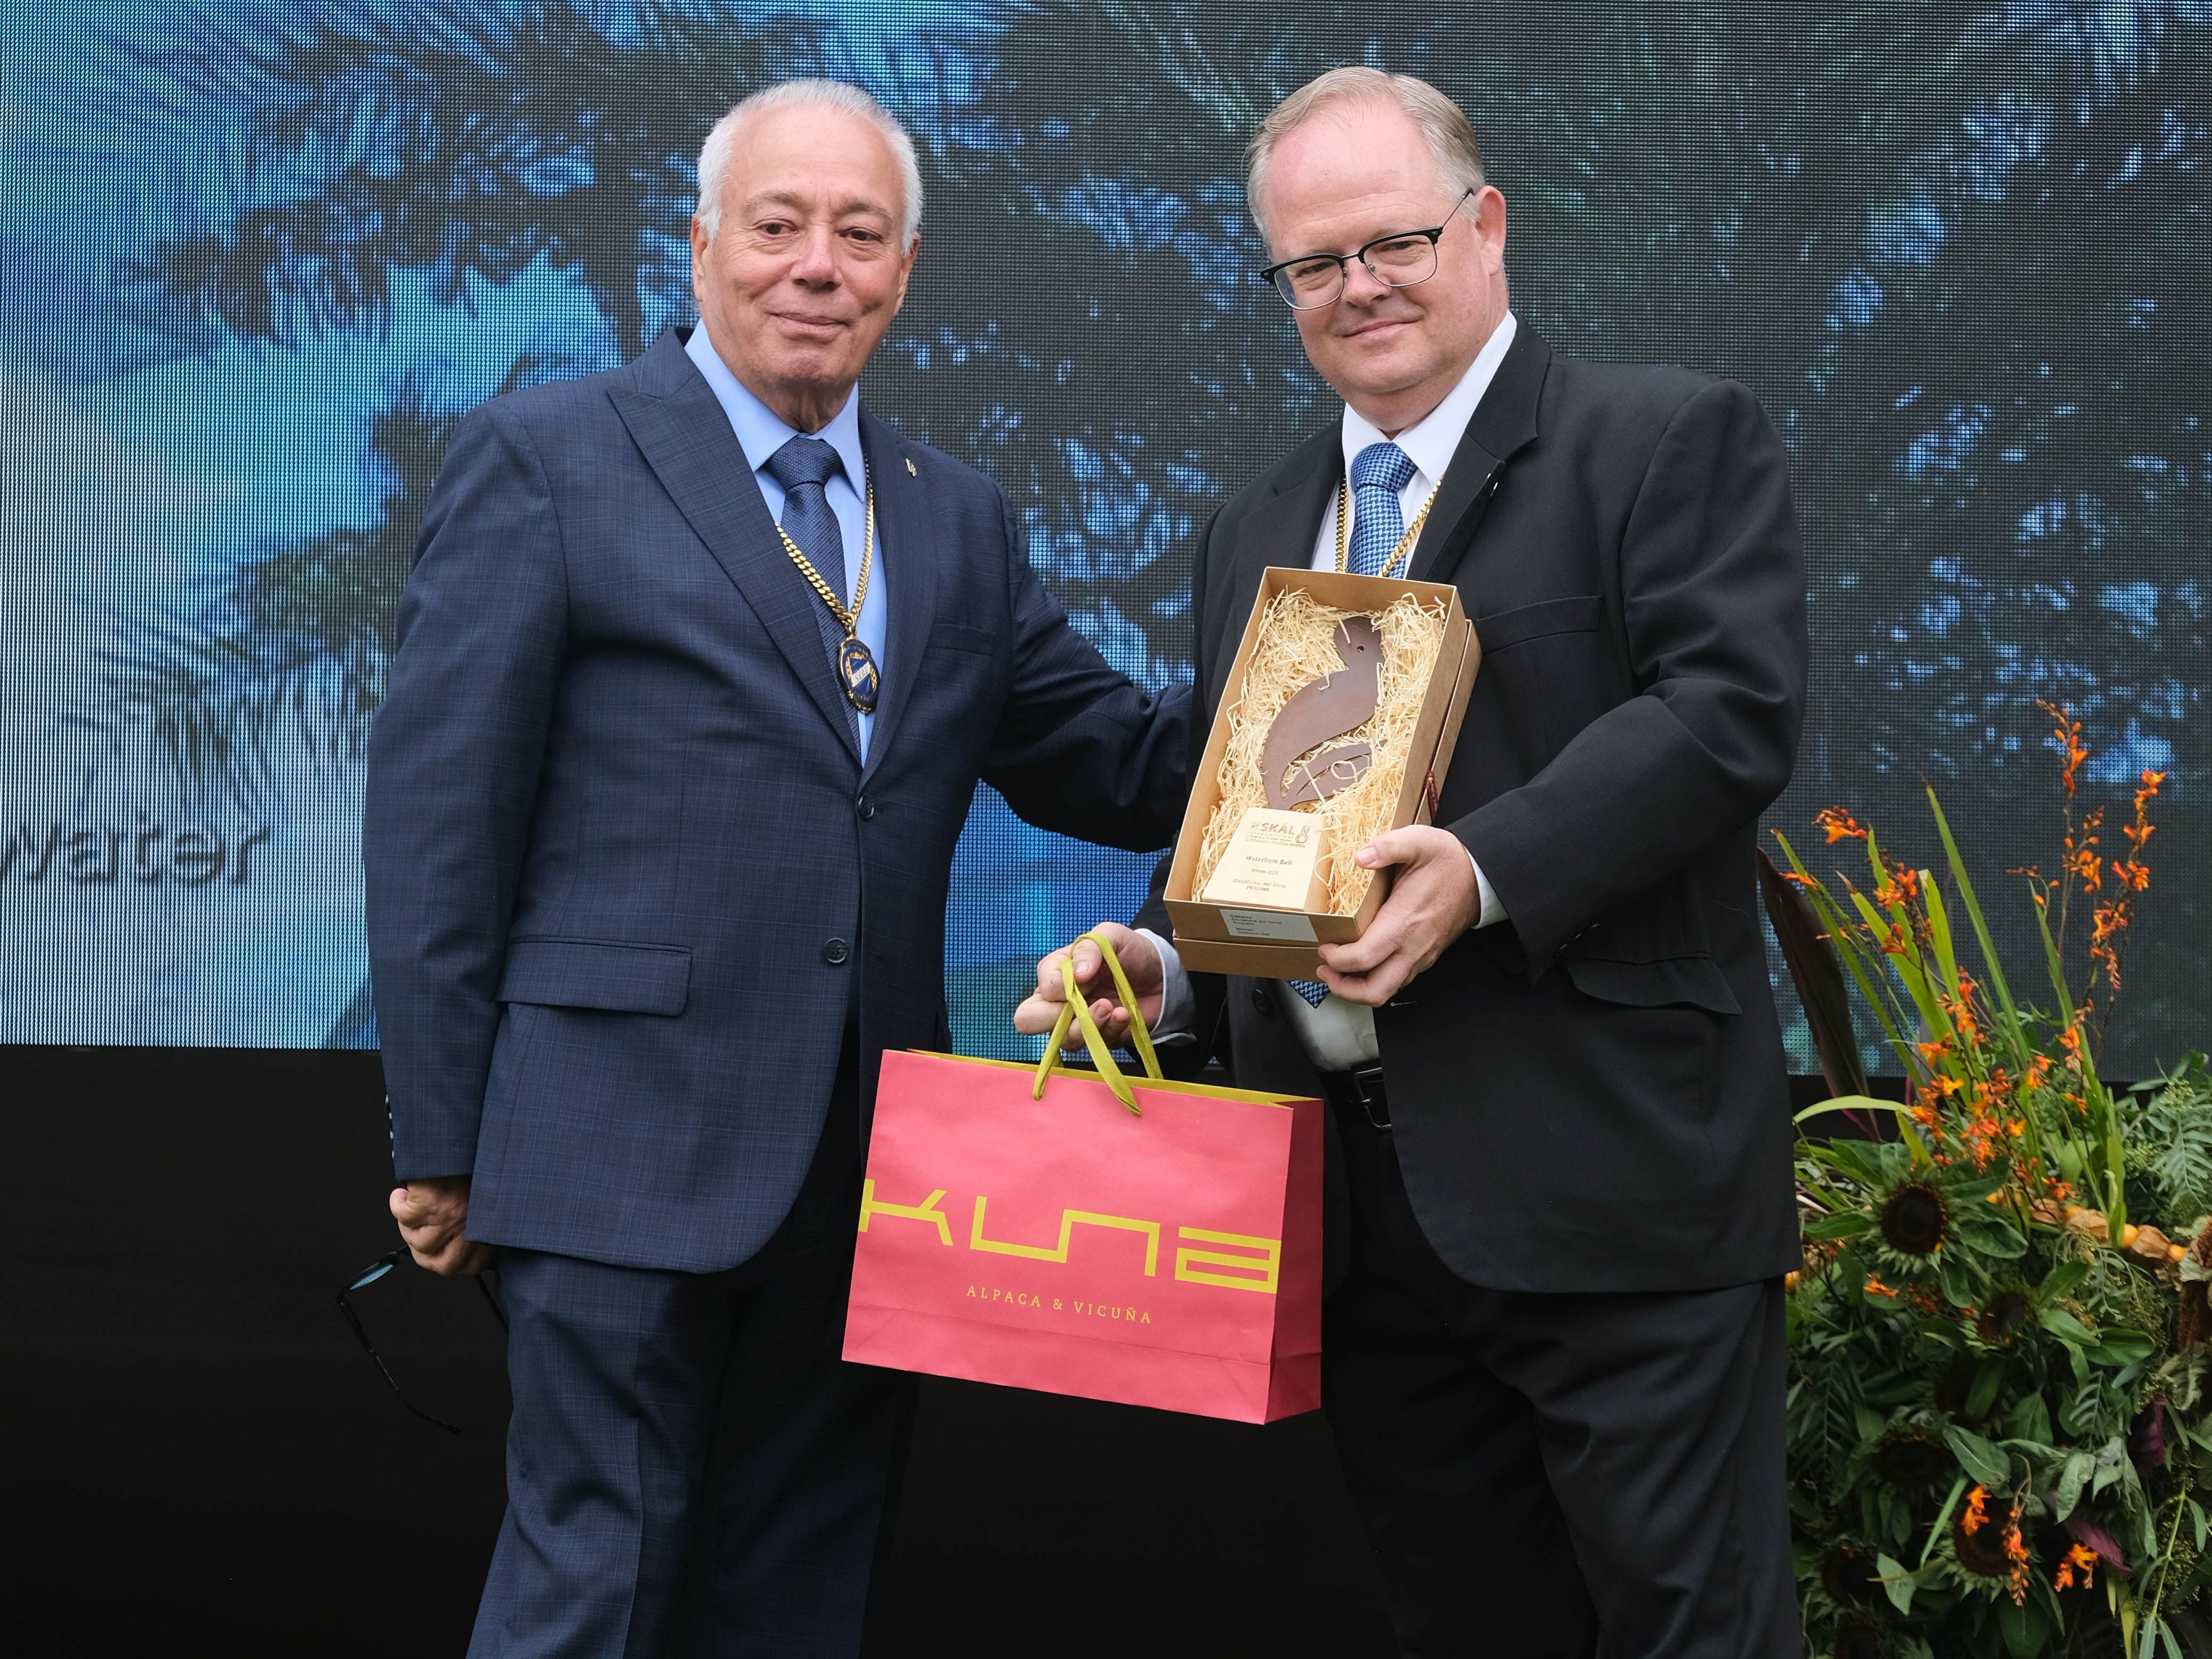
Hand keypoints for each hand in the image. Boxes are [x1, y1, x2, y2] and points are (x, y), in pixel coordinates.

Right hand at [390, 1175, 492, 1275]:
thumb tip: (458, 1245)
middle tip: (418, 1234)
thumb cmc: (477, 1169)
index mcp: (486, 1230)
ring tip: (413, 1208)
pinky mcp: (428, 1205)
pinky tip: (403, 1194)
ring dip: (409, 1226)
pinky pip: (403, 1216)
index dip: (448, 1259)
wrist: (463, 1143)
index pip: (468, 1267)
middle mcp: (468, 1228)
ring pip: (417, 1242)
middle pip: (438, 1262)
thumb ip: (477, 1228)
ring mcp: (448, 1219)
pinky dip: (398, 1204)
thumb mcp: (486, 1203)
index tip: (439, 1250)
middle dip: (424, 1252)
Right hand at [1012, 922, 1162, 1049]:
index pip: (1039, 989)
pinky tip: (1124, 1014)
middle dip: (1056, 1018)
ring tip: (1112, 1007)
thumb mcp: (1110, 937)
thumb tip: (1077, 975)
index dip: (1059, 989)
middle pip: (1029, 1021)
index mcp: (1054, 974)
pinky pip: (1097, 1046)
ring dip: (1090, 1025)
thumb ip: (1089, 948)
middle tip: (1085, 1005)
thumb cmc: (1129, 951)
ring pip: (1064, 1040)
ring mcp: (1078, 1023)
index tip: (1087, 977)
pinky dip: (1111, 1029)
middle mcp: (1058, 1001)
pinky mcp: (1100, 1038)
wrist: (1161, 973)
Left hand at [1317, 826, 1479, 1005]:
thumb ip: (1388, 846)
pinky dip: (1376, 978)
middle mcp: (1413, 947)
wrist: (1481, 876)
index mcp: (1404, 923)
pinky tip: (1363, 962)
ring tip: (1338, 970)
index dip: (1336, 959)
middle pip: (1375, 990)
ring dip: (1359, 988)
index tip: (1323, 946)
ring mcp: (1421, 955)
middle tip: (1324, 970)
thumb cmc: (1448, 860)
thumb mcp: (1419, 841)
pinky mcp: (1426, 956)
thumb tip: (1360, 856)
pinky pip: (1398, 979)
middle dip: (1343, 988)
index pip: (1363, 958)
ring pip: (1387, 990)